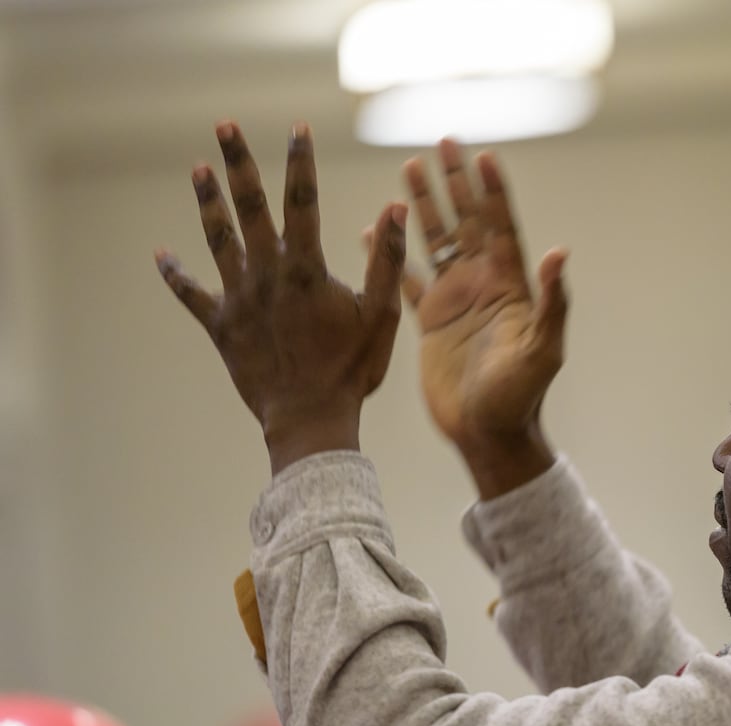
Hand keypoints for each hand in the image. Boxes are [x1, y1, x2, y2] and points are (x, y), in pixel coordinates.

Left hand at [156, 121, 406, 474]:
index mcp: (305, 269)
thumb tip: (394, 210)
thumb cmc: (352, 369)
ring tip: (198, 170)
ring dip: (208, 203)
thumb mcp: (382, 315)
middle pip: (250, 208)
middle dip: (238, 164)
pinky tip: (161, 255)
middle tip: (225, 127)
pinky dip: (175, 274)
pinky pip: (192, 294)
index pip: (303, 202)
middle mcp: (266, 275)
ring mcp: (239, 299)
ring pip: (218, 240)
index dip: (299, 163)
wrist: (310, 418)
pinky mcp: (221, 326)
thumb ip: (387, 260)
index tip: (296, 130)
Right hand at [398, 138, 567, 498]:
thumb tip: (559, 253)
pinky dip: (390, 255)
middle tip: (443, 141)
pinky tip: (374, 231)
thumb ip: (551, 301)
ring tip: (409, 168)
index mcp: (509, 286)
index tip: (483, 154)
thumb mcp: (542, 348)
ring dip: (424, 206)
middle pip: (467, 222)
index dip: (492, 192)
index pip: (500, 227)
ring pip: (436, 242)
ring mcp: (455, 301)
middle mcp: (482, 285)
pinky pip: (406, 278)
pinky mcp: (430, 321)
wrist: (489, 433)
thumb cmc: (520, 395)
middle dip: (456, 183)